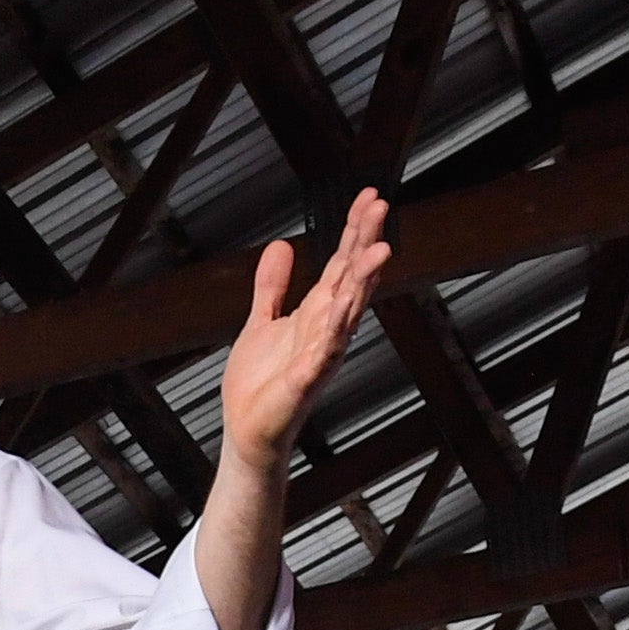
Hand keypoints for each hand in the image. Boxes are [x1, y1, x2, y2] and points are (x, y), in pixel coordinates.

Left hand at [213, 189, 390, 472]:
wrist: (247, 432)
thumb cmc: (258, 385)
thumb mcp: (261, 321)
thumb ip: (272, 286)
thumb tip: (283, 245)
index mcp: (317, 313)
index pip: (342, 263)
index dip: (354, 230)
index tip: (369, 197)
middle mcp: (327, 329)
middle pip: (352, 277)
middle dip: (366, 241)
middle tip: (381, 205)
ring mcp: (321, 353)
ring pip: (349, 309)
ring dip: (364, 280)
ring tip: (381, 250)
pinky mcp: (306, 379)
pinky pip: (325, 351)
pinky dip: (334, 330)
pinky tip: (342, 307)